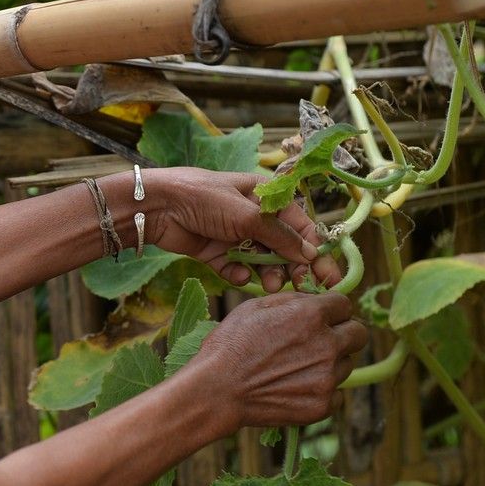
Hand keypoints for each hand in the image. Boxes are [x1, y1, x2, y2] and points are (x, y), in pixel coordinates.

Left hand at [145, 167, 341, 291]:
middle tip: (300, 287)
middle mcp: (253, 217)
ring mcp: (234, 236)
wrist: (157, 206)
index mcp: (266, 198)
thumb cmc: (204, 199)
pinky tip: (237, 275)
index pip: (300, 226)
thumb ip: (279, 236)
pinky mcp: (215, 253)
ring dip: (268, 273)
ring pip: (261, 261)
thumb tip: (310, 254)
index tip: (327, 275)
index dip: (315, 250)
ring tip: (269, 285)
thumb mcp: (247, 215)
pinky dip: (239, 274)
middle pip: (283, 247)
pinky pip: (236, 269)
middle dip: (292, 267)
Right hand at [191, 292, 366, 430]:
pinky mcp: (323, 405)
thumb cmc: (230, 345)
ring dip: (331, 363)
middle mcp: (327, 345)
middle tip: (321, 341)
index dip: (333, 309)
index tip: (324, 317)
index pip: (345, 305)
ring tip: (299, 367)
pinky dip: (323, 391)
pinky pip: (337, 395)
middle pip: (359, 334)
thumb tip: (315, 300)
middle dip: (344, 333)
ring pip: (347, 365)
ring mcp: (328, 378)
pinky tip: (298, 388)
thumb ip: (293, 301)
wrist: (218, 391)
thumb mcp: (255, 307)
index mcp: (312, 316)